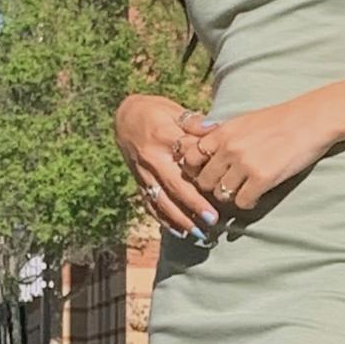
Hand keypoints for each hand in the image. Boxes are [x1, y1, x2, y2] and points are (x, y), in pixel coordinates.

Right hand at [113, 94, 221, 237]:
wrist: (124, 117)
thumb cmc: (155, 111)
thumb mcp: (173, 110)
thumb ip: (193, 122)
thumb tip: (215, 128)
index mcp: (163, 137)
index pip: (185, 159)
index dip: (202, 175)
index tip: (219, 189)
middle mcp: (152, 159)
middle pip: (174, 185)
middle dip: (193, 205)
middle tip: (212, 220)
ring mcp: (143, 173)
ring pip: (162, 200)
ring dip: (181, 219)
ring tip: (200, 233)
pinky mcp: (139, 182)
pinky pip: (150, 204)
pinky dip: (164, 219)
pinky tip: (180, 232)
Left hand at [175, 97, 335, 210]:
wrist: (310, 120)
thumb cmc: (279, 120)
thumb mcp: (243, 121)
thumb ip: (222, 135)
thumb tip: (201, 147)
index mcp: (223, 132)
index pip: (190, 158)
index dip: (195, 169)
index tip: (206, 172)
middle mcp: (229, 148)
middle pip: (204, 181)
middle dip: (213, 186)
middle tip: (227, 185)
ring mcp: (245, 164)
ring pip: (222, 195)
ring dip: (232, 195)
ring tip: (245, 188)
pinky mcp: (262, 179)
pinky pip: (242, 202)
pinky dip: (249, 201)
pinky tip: (258, 193)